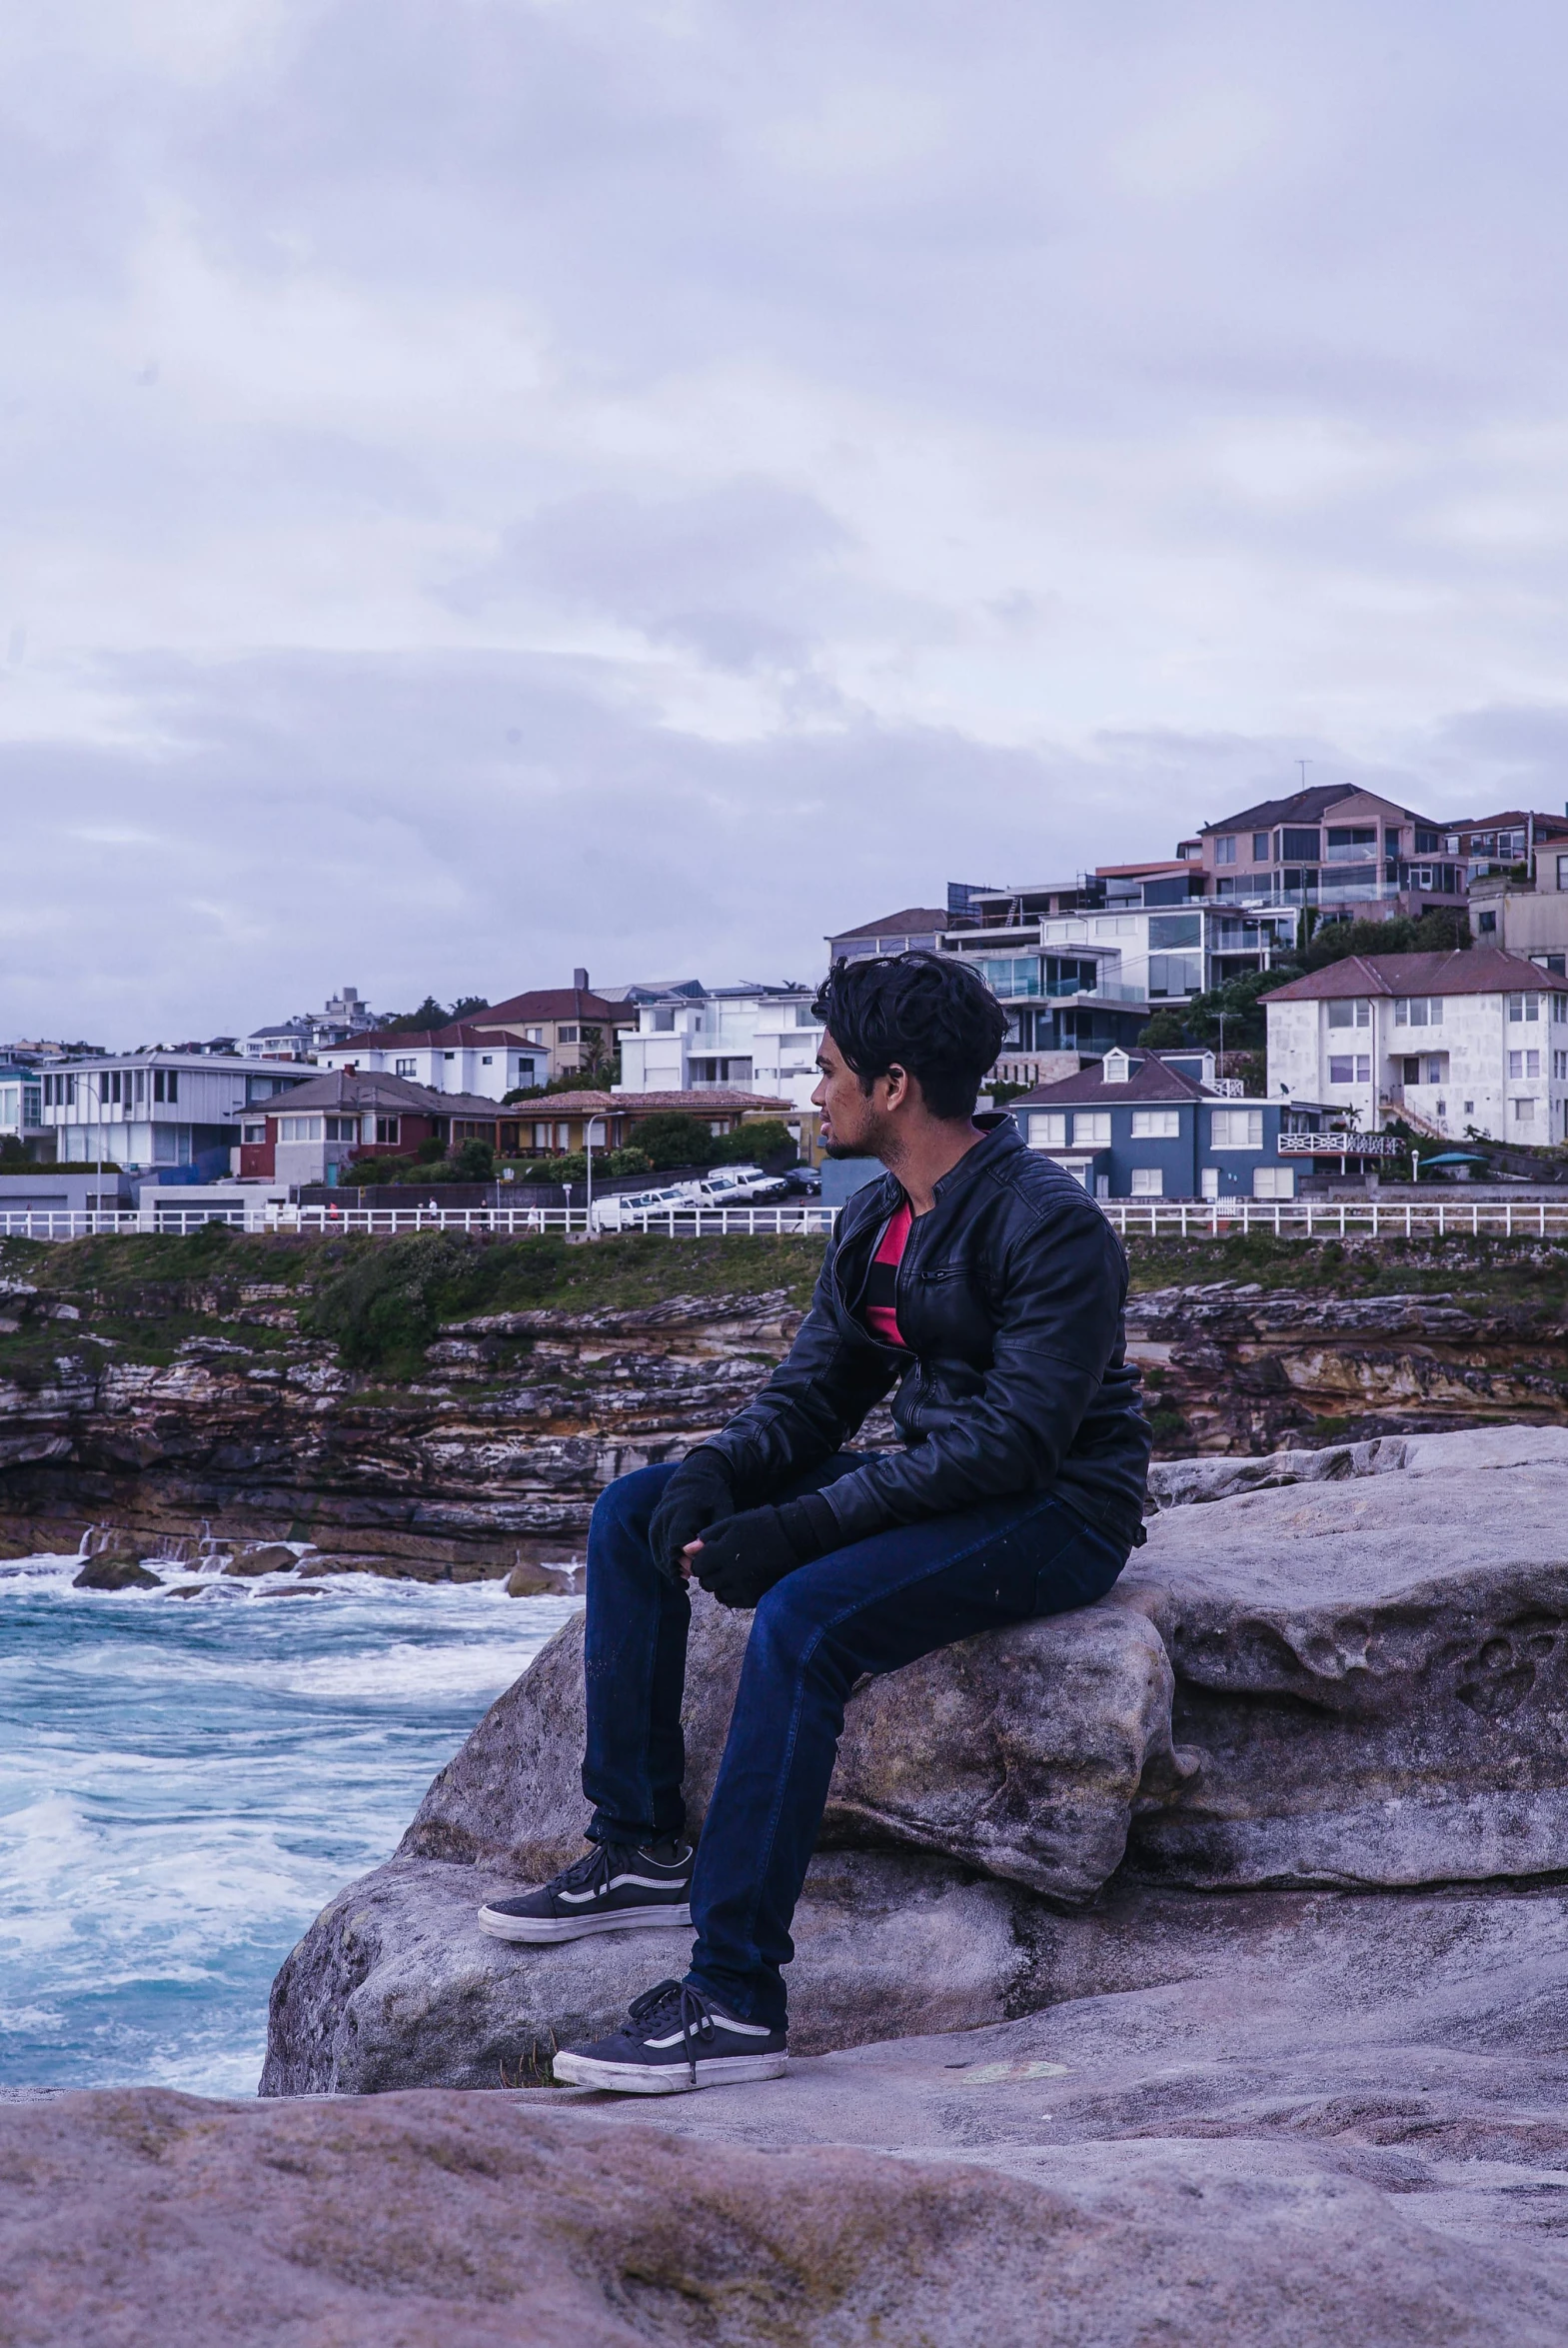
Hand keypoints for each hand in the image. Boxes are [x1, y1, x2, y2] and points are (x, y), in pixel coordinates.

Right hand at [648, 1450, 734, 1584]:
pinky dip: (666, 1563)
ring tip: (687, 1579)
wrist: (693, 1478)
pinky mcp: (653, 1528)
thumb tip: (706, 1555)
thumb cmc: (713, 1495)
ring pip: (659, 1554)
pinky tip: (680, 1573)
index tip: (700, 1568)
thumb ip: (713, 1532)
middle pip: (667, 1551)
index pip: (679, 1542)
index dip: (688, 1559)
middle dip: (681, 1567)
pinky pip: (656, 1551)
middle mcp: (664, 1517)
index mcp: (681, 1511)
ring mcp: (656, 1523)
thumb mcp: (721, 1509)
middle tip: (696, 1577)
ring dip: (672, 1568)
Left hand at [686, 1494, 839, 1608]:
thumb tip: (687, 1549)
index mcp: (723, 1552)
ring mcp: (744, 1587)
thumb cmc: (761, 1525)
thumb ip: (708, 1537)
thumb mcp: (732, 1523)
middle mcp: (731, 1573)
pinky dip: (731, 1594)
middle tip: (719, 1564)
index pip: (698, 1566)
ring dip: (719, 1585)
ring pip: (718, 1594)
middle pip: (706, 1582)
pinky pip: (732, 1602)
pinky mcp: (755, 1596)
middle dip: (708, 1574)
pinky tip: (738, 1581)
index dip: (700, 1561)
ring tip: (730, 1572)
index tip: (708, 1556)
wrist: (793, 1537)